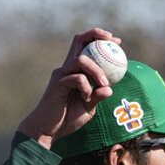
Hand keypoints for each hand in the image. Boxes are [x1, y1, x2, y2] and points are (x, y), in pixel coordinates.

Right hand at [17, 29, 120, 148]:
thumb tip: (110, 89)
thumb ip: (98, 96)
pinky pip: (78, 79)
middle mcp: (66, 68)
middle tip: (112, 40)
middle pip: (78, 41)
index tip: (116, 41)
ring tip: (104, 84)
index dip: (99, 39)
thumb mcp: (88, 107)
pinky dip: (87, 88)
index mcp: (74, 71)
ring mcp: (61, 74)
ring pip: (81, 60)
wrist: (48, 130)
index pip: (84, 47)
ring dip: (97, 70)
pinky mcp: (58, 84)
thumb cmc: (67, 118)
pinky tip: (86, 99)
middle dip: (96, 35)